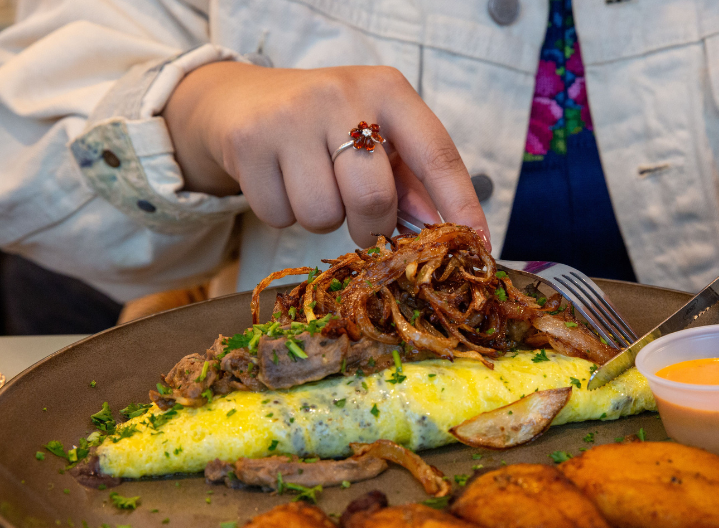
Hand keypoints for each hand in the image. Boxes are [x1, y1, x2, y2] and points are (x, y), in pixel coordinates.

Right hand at [162, 62, 489, 248]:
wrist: (241, 100)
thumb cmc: (326, 125)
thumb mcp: (375, 135)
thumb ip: (411, 180)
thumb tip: (443, 230)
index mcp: (388, 91)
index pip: (436, 154)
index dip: (460, 204)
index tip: (477, 245)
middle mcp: (342, 96)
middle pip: (374, 198)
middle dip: (371, 226)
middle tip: (361, 219)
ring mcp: (291, 117)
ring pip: (324, 215)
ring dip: (324, 218)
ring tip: (314, 185)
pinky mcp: (249, 142)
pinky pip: (280, 216)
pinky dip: (284, 214)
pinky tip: (282, 182)